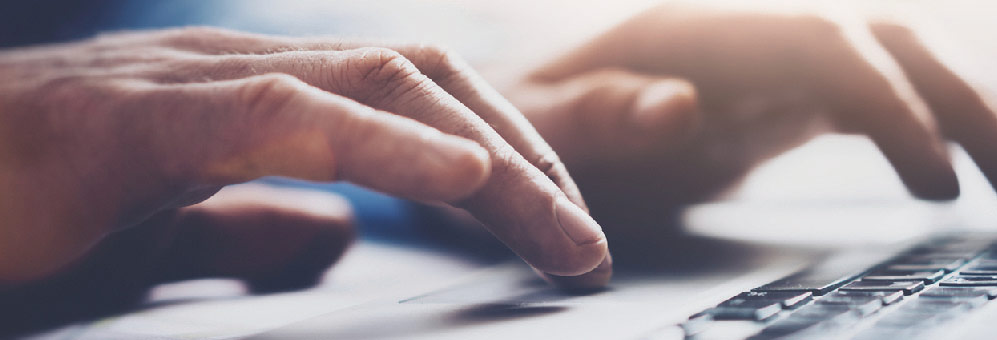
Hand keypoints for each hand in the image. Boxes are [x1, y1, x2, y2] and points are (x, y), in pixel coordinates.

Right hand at [0, 28, 610, 313]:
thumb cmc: (18, 200)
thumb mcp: (162, 232)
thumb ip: (249, 227)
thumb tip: (337, 239)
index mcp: (261, 97)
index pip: (421, 102)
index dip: (508, 158)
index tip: (567, 236)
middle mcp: (247, 71)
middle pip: (430, 84)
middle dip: (528, 163)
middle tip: (589, 249)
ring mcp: (194, 82)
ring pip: (384, 84)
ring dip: (491, 161)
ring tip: (562, 231)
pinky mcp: (138, 118)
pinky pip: (283, 114)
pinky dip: (384, 140)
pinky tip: (456, 175)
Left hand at [513, 3, 996, 223]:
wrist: (537, 117)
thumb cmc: (535, 127)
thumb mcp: (543, 128)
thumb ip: (600, 115)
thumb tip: (683, 104)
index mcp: (700, 26)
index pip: (823, 43)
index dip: (892, 107)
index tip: (941, 186)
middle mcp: (759, 27)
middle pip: (893, 44)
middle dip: (973, 111)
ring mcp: (788, 57)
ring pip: (917, 65)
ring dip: (996, 116)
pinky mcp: (805, 92)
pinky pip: (903, 96)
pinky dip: (965, 128)